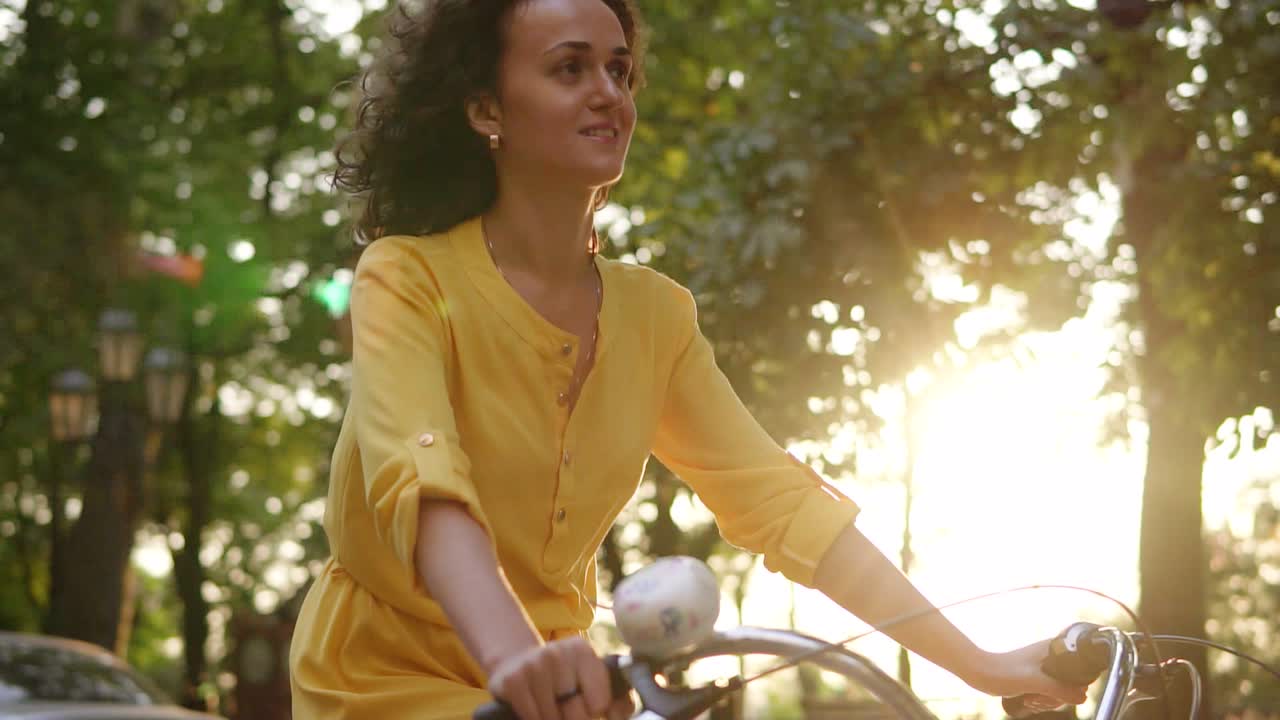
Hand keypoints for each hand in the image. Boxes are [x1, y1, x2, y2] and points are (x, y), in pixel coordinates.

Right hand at [487, 637, 632, 719]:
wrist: (518, 664)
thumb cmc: (563, 678)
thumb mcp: (591, 680)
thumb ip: (617, 700)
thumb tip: (618, 716)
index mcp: (582, 651)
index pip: (599, 703)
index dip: (594, 712)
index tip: (587, 704)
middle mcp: (557, 652)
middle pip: (576, 714)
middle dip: (573, 718)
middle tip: (566, 706)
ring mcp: (533, 665)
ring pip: (553, 718)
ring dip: (553, 718)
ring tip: (549, 704)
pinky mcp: (513, 681)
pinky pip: (533, 718)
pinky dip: (535, 718)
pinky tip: (534, 705)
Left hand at [962, 638, 1089, 707]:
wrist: (979, 672)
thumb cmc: (1004, 672)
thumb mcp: (1035, 682)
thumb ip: (1060, 689)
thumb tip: (1083, 697)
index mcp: (1053, 649)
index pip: (1080, 667)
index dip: (1076, 685)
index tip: (1059, 693)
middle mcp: (1051, 656)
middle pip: (1071, 683)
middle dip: (1058, 697)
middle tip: (1039, 698)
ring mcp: (1043, 667)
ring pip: (1060, 690)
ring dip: (1048, 701)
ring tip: (1031, 700)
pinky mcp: (1036, 677)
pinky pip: (1049, 692)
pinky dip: (1042, 701)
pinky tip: (1029, 701)